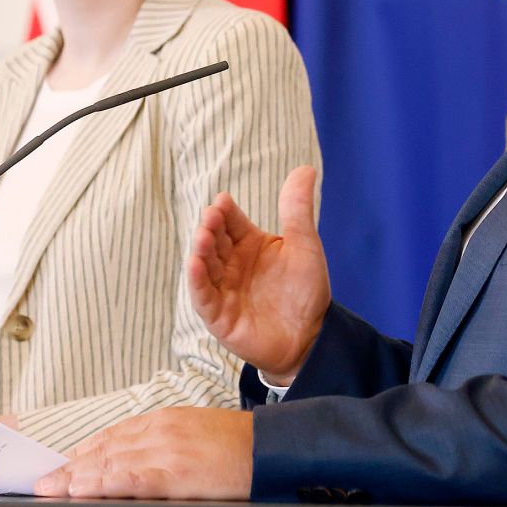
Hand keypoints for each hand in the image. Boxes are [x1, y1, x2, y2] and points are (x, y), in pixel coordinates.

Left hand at [33, 408, 251, 499]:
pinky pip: (132, 479)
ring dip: (76, 478)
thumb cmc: (239, 446)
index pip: (113, 435)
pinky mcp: (177, 473)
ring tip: (50, 489)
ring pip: (110, 464)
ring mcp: (167, 451)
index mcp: (164, 419)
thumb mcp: (195, 431)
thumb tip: (135, 460)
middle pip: (105, 449)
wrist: (272, 449)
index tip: (62, 465)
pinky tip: (82, 489)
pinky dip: (102, 484)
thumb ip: (164, 441)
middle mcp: (160, 431)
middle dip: (70, 467)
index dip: (83, 452)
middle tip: (42, 481)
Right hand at [187, 165, 328, 383]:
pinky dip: (196, 280)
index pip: (230, 221)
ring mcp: (222, 289)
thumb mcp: (304, 246)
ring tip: (203, 236)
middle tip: (212, 216)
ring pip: (204, 265)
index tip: (223, 201)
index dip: (225, 211)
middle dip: (210, 227)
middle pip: (214, 240)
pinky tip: (195, 264)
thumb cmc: (305, 291)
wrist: (311, 337)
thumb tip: (305, 168)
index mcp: (248, 244)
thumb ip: (298, 210)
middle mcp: (230, 264)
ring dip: (201, 250)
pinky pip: (202, 296)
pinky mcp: (218, 315)